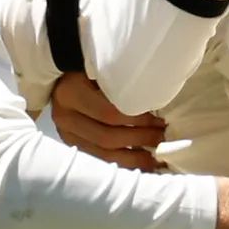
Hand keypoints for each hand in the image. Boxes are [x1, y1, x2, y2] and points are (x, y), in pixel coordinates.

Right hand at [49, 72, 165, 170]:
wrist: (64, 73)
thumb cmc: (89, 66)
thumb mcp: (102, 68)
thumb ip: (121, 83)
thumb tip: (157, 100)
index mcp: (71, 94)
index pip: (110, 113)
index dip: (139, 120)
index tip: (161, 121)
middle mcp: (64, 117)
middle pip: (107, 137)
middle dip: (139, 140)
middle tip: (163, 138)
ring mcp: (65, 133)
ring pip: (103, 154)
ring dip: (134, 158)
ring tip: (157, 158)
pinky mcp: (71, 143)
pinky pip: (100, 158)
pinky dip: (122, 162)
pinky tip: (140, 163)